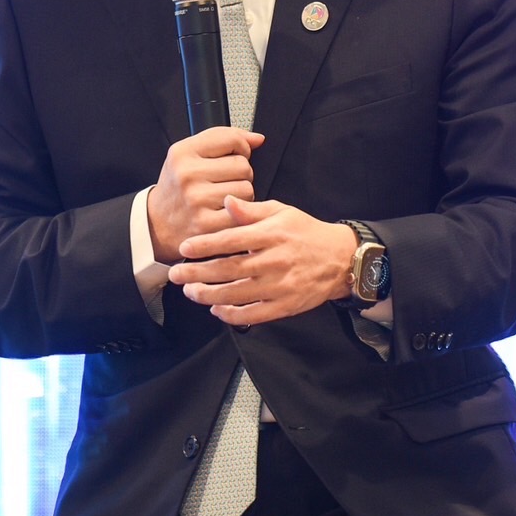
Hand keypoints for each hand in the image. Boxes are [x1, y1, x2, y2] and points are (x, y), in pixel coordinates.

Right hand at [147, 127, 264, 263]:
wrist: (157, 223)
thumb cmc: (178, 186)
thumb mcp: (188, 155)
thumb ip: (224, 140)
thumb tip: (258, 139)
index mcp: (182, 153)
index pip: (231, 139)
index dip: (241, 147)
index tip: (234, 154)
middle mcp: (187, 175)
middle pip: (242, 165)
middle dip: (240, 174)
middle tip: (223, 181)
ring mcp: (196, 200)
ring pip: (246, 189)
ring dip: (241, 195)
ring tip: (222, 197)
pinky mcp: (206, 224)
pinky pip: (242, 212)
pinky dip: (239, 213)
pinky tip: (224, 212)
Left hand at [168, 196, 358, 324]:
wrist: (339, 259)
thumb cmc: (305, 232)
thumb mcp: (281, 212)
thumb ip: (251, 211)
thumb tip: (226, 201)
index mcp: (271, 234)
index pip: (231, 240)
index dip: (205, 245)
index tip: (184, 248)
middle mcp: (274, 261)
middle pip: (228, 269)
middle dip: (197, 273)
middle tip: (175, 275)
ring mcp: (279, 286)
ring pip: (237, 294)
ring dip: (208, 295)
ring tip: (190, 292)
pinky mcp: (285, 305)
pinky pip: (253, 314)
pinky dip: (232, 314)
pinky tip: (216, 309)